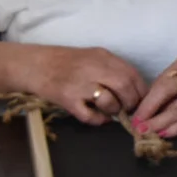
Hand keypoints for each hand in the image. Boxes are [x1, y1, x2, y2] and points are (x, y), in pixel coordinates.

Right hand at [23, 46, 147, 124]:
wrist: (35, 64)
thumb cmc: (67, 62)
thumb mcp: (94, 57)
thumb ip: (113, 69)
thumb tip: (134, 89)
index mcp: (103, 56)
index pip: (132, 74)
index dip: (141, 90)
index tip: (141, 99)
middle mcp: (93, 68)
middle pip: (124, 86)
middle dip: (131, 102)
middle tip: (128, 109)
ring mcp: (79, 84)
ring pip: (109, 101)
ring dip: (115, 110)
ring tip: (112, 111)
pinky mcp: (67, 99)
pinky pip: (89, 115)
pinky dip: (98, 120)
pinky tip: (98, 117)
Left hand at [133, 54, 176, 137]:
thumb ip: (176, 83)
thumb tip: (154, 105)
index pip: (158, 84)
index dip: (145, 102)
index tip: (134, 115)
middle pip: (162, 94)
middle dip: (147, 113)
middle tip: (136, 127)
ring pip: (175, 110)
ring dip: (159, 124)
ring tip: (147, 133)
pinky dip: (176, 128)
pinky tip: (166, 133)